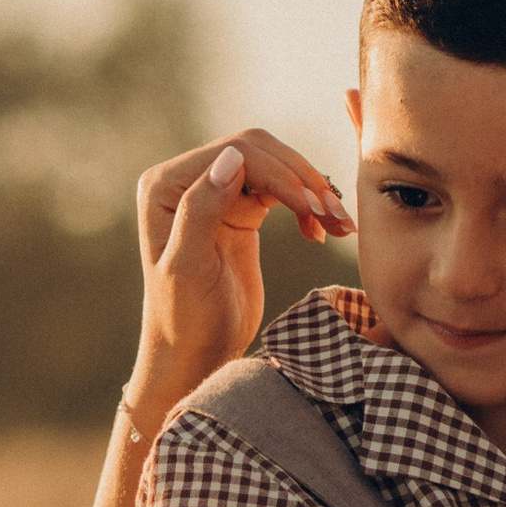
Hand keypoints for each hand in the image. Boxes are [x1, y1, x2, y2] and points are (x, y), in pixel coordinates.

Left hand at [131, 129, 350, 417]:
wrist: (196, 354)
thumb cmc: (184, 320)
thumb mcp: (188, 268)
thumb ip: (201, 211)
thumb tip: (232, 156)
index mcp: (165, 186)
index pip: (235, 154)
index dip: (279, 174)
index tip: (313, 209)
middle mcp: (186, 180)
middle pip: (258, 152)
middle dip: (301, 179)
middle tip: (336, 216)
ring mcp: (215, 192)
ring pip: (274, 167)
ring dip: (311, 191)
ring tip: (340, 225)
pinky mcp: (240, 210)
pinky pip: (281, 190)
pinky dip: (307, 205)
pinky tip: (321, 232)